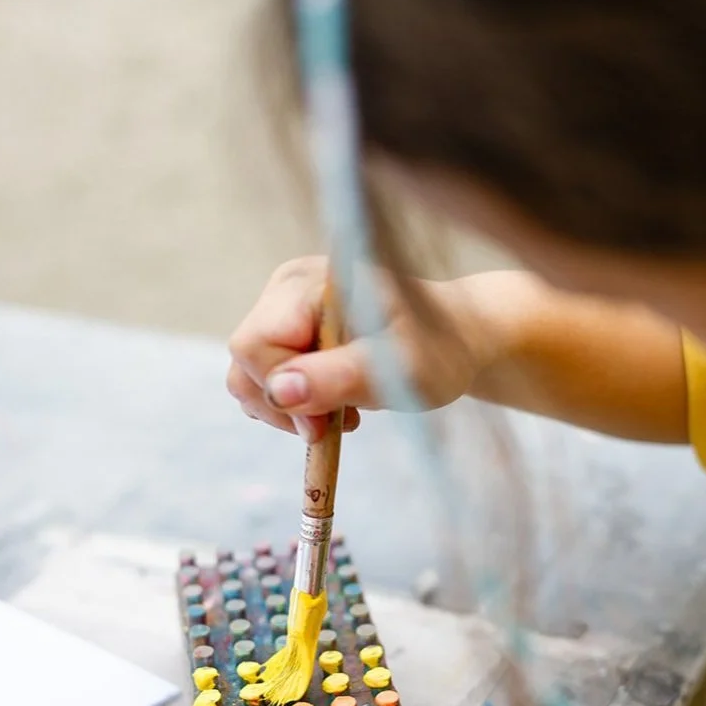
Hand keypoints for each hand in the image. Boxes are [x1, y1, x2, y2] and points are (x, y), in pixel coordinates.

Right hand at [227, 257, 484, 443]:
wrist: (460, 337)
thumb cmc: (438, 350)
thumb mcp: (397, 371)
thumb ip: (337, 378)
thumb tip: (280, 392)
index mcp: (312, 283)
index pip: (255, 345)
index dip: (282, 392)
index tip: (324, 423)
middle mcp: (289, 285)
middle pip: (245, 359)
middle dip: (285, 403)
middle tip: (334, 423)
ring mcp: (285, 304)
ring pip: (248, 373)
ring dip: (290, 407)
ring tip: (341, 413)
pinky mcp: (289, 327)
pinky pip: (265, 375)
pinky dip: (295, 400)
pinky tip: (334, 402)